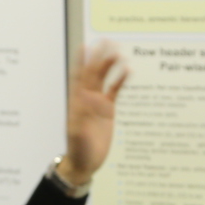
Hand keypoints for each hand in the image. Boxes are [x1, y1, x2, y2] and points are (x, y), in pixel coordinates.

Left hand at [60, 40, 129, 185]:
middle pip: (93, 73)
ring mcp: (97, 103)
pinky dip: (120, 80)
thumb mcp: (78, 135)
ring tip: (118, 52)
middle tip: (107, 42)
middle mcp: (86, 99)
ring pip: (104, 79)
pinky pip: (114, 91)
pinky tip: (128, 71)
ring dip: (110, 65)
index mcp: (76, 102)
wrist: (85, 163)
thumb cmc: (78, 150)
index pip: (79, 77)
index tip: (86, 46)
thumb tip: (88, 98)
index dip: (81, 62)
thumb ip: (83, 117)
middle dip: (99, 57)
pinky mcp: (107, 110)